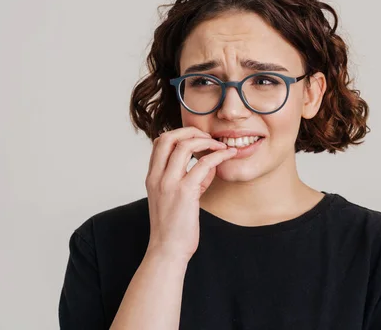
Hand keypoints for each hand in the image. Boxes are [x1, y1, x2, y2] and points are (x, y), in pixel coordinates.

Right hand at [144, 126, 236, 260]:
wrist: (168, 250)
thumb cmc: (174, 227)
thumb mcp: (175, 198)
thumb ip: (189, 179)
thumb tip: (208, 165)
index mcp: (152, 177)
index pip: (160, 142)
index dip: (180, 134)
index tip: (198, 138)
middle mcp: (157, 177)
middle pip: (169, 137)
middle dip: (190, 131)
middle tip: (209, 137)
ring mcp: (169, 183)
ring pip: (185, 146)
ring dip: (206, 141)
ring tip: (221, 146)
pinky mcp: (185, 192)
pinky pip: (203, 164)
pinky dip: (218, 155)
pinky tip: (228, 156)